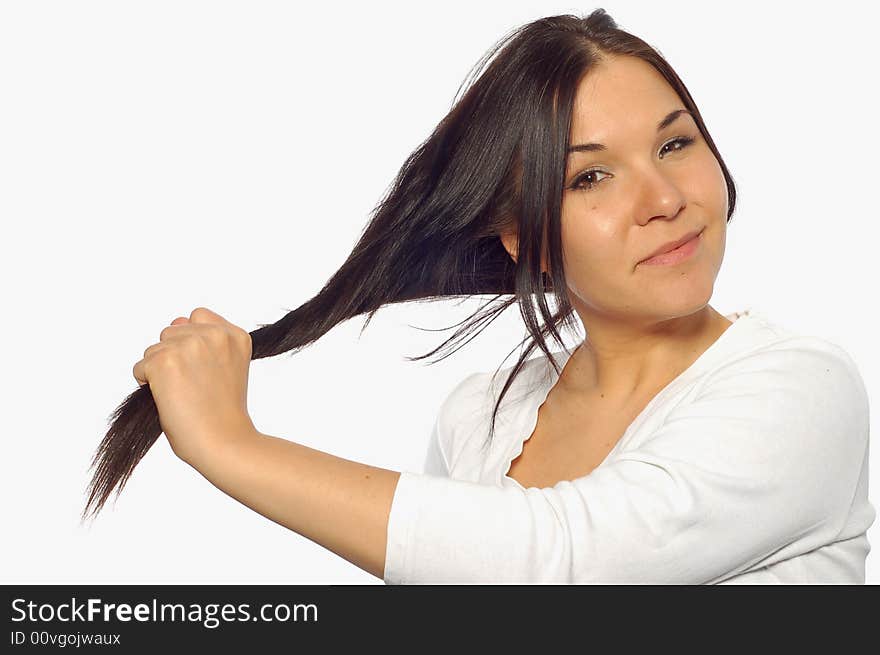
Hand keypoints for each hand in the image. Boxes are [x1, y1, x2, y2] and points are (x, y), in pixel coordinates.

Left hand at [133, 306, 256, 465]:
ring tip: (184, 395)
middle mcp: (214, 335)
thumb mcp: (229, 367)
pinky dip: (148, 384)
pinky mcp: (164, 361)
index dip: (194, 342)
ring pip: (154, 348)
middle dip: (175, 355)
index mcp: (235, 335)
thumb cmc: (224, 413)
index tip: (204, 370)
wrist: (224, 442)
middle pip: (173, 331)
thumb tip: (174, 322)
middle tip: (194, 387)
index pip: (198, 316)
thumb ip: (207, 343)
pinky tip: (170, 400)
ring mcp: (189, 346)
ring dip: (161, 370)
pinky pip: (140, 367)